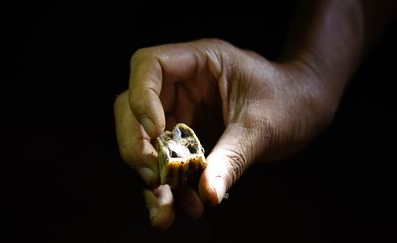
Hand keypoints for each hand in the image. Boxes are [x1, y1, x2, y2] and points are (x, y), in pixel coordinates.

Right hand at [114, 39, 334, 228]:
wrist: (304, 110)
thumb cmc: (290, 101)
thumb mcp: (263, 126)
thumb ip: (233, 158)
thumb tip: (208, 195)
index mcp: (199, 62)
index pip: (149, 65)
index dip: (141, 97)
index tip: (156, 131)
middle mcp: (182, 87)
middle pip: (131, 108)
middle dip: (136, 146)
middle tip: (154, 179)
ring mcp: (182, 113)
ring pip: (144, 143)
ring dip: (151, 178)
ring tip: (166, 213)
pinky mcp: (186, 140)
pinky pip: (166, 163)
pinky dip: (169, 188)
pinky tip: (183, 208)